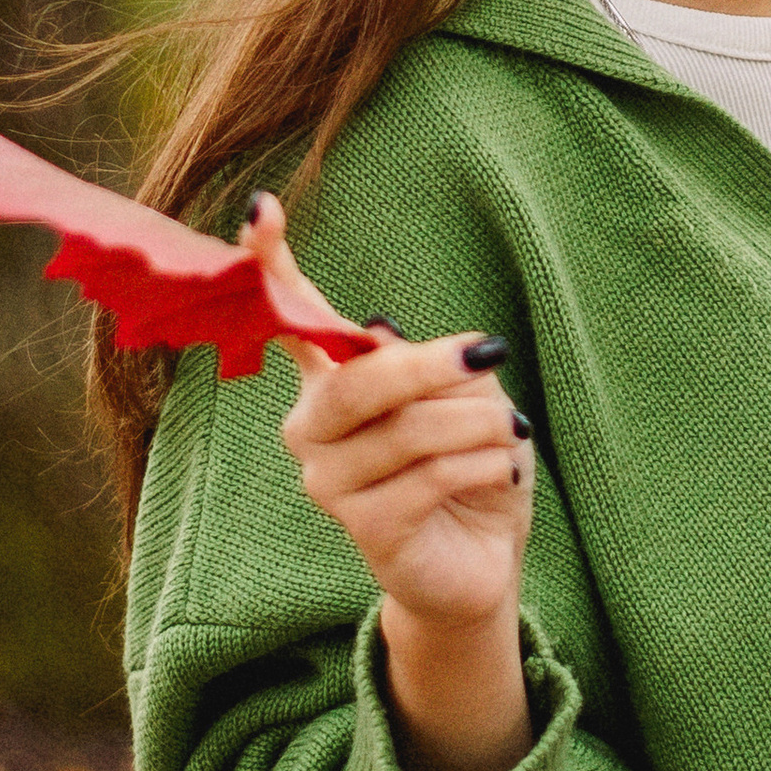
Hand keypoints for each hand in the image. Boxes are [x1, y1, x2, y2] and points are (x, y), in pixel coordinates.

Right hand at [244, 194, 534, 770]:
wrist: (482, 561)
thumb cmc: (469, 466)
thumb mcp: (467, 396)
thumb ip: (434, 362)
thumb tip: (386, 331)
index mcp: (331, 383)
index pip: (291, 318)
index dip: (271, 266)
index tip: (260, 209)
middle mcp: (311, 430)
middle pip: (359, 380)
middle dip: (430, 363)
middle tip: (488, 349)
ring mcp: (330, 483)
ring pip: (412, 430)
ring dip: (481, 423)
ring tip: (510, 435)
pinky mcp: (366, 530)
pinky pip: (433, 476)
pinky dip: (485, 464)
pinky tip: (500, 470)